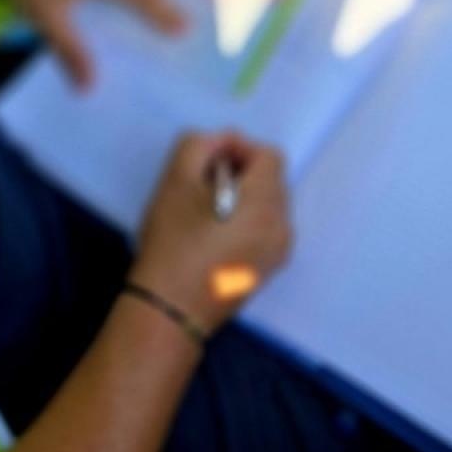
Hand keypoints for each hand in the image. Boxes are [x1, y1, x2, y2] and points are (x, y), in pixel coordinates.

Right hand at [129, 131, 292, 336]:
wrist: (169, 309)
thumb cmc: (172, 242)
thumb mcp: (176, 180)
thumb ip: (199, 145)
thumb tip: (220, 142)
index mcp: (267, 203)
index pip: (269, 155)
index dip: (238, 148)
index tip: (206, 161)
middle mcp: (283, 227)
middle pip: (271, 179)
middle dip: (240, 171)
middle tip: (201, 182)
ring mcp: (278, 253)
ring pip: (268, 205)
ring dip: (242, 195)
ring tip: (204, 209)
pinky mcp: (266, 271)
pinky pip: (264, 229)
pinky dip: (245, 220)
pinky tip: (211, 234)